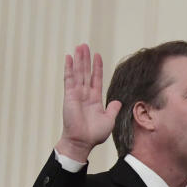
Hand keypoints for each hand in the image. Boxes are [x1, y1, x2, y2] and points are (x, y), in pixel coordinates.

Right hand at [55, 44, 121, 161]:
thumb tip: (118, 101)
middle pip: (86, 72)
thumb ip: (113, 109)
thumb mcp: (109, 120)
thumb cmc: (94, 134)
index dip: (97, 68)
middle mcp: (85, 94)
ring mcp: (76, 94)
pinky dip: (69, 68)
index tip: (97, 56)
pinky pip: (69, 79)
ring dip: (79, 60)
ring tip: (79, 47)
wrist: (82, 141)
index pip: (96, 79)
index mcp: (95, 99)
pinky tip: (69, 57)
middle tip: (85, 45)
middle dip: (86, 59)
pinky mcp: (69, 95)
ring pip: (78, 73)